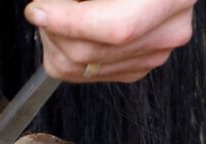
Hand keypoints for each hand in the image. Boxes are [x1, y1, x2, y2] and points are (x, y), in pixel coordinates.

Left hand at [24, 0, 195, 82]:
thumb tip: (44, 10)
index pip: (115, 28)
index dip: (68, 22)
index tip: (38, 11)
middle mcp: (168, 31)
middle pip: (91, 53)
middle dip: (53, 31)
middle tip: (44, 8)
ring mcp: (154, 54)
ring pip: (83, 68)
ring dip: (57, 42)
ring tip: (58, 15)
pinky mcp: (138, 66)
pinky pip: (88, 73)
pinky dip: (68, 53)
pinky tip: (72, 30)